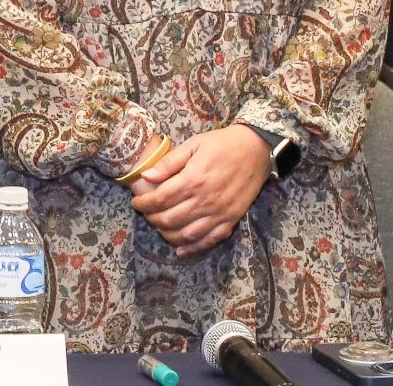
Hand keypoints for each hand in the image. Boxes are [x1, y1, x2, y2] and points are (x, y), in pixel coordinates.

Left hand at [127, 125, 272, 260]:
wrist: (256, 149)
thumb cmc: (222, 144)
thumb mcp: (193, 145)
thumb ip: (169, 163)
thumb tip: (146, 176)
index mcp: (193, 180)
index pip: (160, 199)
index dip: (144, 204)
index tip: (136, 202)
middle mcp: (205, 201)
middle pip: (170, 219)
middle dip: (152, 219)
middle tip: (146, 213)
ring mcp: (219, 213)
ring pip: (186, 234)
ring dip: (168, 234)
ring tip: (159, 227)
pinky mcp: (231, 220)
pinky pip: (210, 240)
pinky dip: (193, 248)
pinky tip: (181, 249)